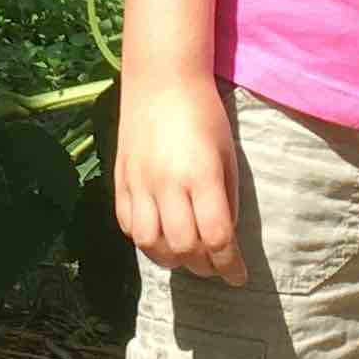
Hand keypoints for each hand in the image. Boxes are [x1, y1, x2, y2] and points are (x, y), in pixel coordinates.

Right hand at [113, 77, 243, 281]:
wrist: (161, 80)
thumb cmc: (204, 113)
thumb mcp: (227, 154)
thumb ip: (226, 199)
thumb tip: (223, 238)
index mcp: (201, 175)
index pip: (216, 237)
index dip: (230, 265)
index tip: (239, 277)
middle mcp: (167, 183)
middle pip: (184, 247)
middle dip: (204, 266)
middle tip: (216, 265)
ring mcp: (138, 183)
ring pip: (150, 244)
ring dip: (171, 259)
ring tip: (186, 255)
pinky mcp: (120, 180)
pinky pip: (127, 225)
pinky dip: (145, 241)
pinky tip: (160, 236)